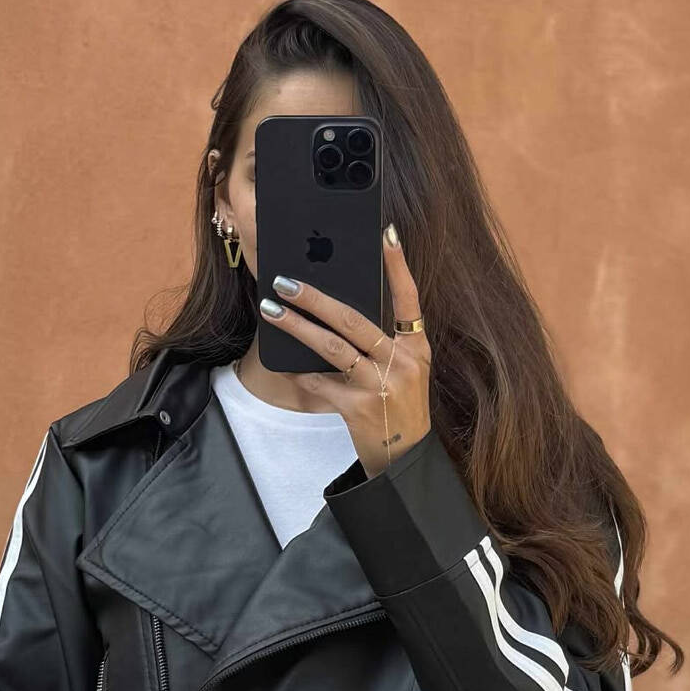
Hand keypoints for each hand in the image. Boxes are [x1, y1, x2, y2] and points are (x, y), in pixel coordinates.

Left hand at [259, 224, 432, 479]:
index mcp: (417, 349)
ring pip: (331, 347)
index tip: (385, 233)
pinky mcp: (358, 408)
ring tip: (272, 310)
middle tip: (285, 281)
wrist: (404, 457)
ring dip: (297, 327)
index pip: (408, 300)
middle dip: (315, 297)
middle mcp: (402, 363)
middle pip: (354, 320)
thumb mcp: (407, 371)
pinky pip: (320, 382)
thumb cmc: (399, 407)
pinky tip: (283, 363)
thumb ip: (385, 342)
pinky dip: (300, 372)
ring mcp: (380, 386)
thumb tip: (338, 309)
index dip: (399, 266)